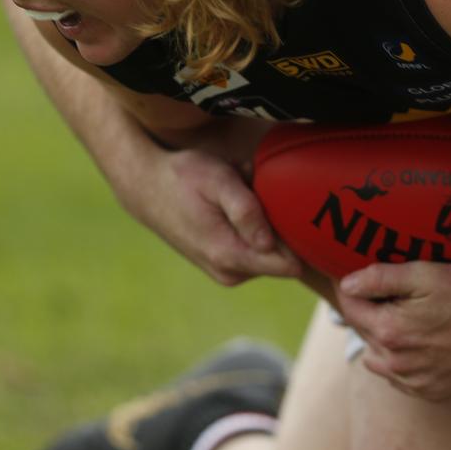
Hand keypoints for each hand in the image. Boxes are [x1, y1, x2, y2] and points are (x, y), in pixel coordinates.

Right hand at [136, 146, 301, 284]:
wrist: (147, 187)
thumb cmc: (185, 176)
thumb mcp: (218, 180)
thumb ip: (245, 210)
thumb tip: (269, 242)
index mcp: (229, 255)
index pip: (289, 265)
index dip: (303, 242)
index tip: (304, 217)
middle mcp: (230, 272)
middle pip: (284, 259)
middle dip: (282, 229)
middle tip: (264, 197)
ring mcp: (227, 273)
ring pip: (271, 255)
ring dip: (268, 229)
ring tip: (247, 199)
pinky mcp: (225, 267)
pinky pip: (257, 252)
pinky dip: (256, 232)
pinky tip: (241, 210)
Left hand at [336, 262, 450, 400]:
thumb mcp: (428, 274)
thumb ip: (381, 278)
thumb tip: (347, 284)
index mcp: (389, 331)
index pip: (350, 307)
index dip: (350, 286)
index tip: (353, 273)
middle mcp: (396, 364)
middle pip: (364, 331)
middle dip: (370, 310)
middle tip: (387, 290)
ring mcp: (415, 382)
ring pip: (380, 358)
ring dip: (383, 337)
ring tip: (406, 315)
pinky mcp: (434, 392)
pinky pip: (403, 377)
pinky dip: (404, 359)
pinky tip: (423, 340)